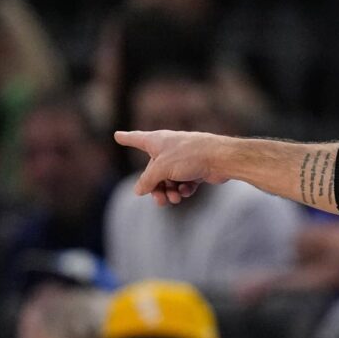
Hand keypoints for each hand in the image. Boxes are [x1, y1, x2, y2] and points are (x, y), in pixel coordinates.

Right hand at [114, 129, 232, 205]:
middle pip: (154, 171)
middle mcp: (168, 149)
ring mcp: (183, 159)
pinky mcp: (196, 169)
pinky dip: (184, 189)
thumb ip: (147, 180)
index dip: (127, 138)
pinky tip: (187, 191)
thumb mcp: (161, 169)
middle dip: (156, 188)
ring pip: (169, 180)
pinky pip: (184, 183)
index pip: (136, 139)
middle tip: (160, 201)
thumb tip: (138, 191)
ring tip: (175, 198)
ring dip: (170, 192)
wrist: (220, 158)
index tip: (118, 136)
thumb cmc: (189, 156)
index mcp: (156, 141)